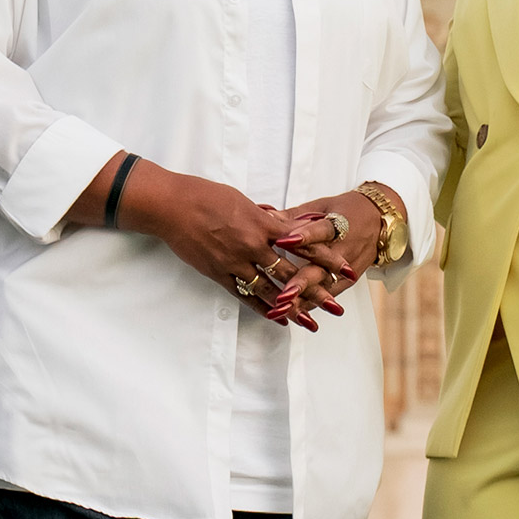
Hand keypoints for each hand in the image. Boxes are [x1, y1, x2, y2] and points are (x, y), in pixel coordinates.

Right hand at [111, 163, 328, 318]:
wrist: (172, 206)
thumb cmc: (205, 196)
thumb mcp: (241, 200)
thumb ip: (264, 217)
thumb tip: (282, 222)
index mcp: (262, 223)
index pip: (303, 243)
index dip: (326, 256)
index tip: (345, 268)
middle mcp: (253, 245)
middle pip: (291, 272)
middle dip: (316, 290)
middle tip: (336, 306)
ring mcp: (235, 262)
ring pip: (270, 289)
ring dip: (292, 307)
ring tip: (311, 322)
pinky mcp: (218, 273)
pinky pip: (244, 295)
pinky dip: (262, 308)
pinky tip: (277, 319)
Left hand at [267, 191, 387, 315]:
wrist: (379, 220)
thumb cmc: (348, 211)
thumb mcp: (321, 206)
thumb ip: (293, 216)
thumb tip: (265, 215)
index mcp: (337, 225)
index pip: (320, 231)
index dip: (302, 237)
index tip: (282, 241)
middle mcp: (343, 249)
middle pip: (321, 267)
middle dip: (300, 283)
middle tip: (282, 294)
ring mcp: (346, 268)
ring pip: (322, 287)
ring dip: (302, 300)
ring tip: (282, 309)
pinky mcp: (348, 281)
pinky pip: (327, 295)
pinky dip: (309, 305)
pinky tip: (292, 315)